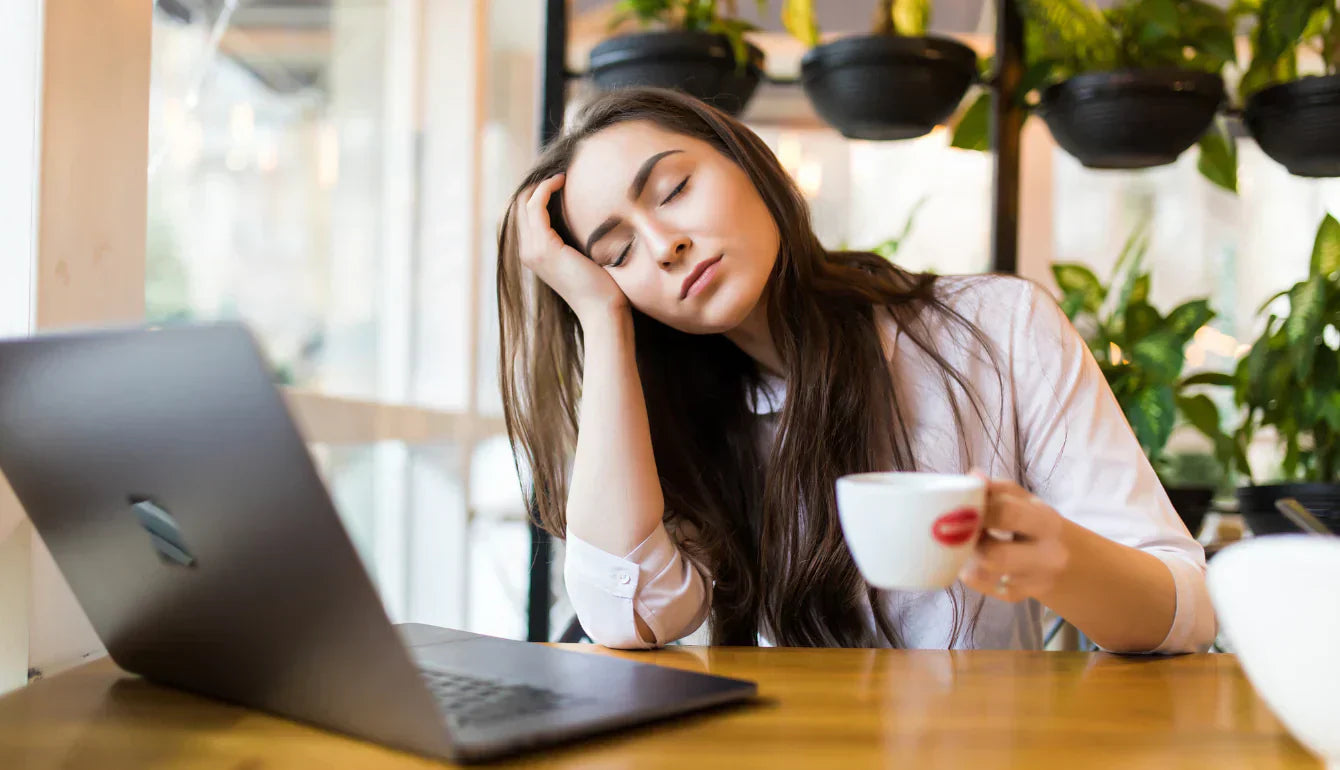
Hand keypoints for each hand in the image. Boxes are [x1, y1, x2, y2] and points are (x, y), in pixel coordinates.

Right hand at [517, 173, 628, 322]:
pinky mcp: (545, 247)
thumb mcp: (584, 258)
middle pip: (520, 207)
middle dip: (536, 186)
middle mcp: (528, 253)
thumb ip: (575, 240)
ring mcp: (533, 250)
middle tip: (559, 173)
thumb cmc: (601, 288)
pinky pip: (536, 207)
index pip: (525, 216)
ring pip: (525, 203)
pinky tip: (562, 181)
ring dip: (542, 184)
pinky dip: (546, 189)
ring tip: (562, 175)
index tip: (558, 181)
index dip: (537, 194)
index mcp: (535, 255)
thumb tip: (584, 218)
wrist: (602, 310)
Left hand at [958, 470, 1069, 602]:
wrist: (1063, 560)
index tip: (959, 505)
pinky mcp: (1018, 596)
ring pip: (984, 573)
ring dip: (966, 556)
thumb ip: (997, 488)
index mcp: (1047, 522)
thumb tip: (973, 476)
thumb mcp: (1024, 500)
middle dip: (968, 540)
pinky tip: (971, 558)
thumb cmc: (1032, 522)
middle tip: (953, 528)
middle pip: (995, 554)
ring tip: (963, 541)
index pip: (1007, 513)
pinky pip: (981, 586)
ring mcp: (1033, 582)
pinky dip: (970, 570)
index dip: (976, 509)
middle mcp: (1047, 557)